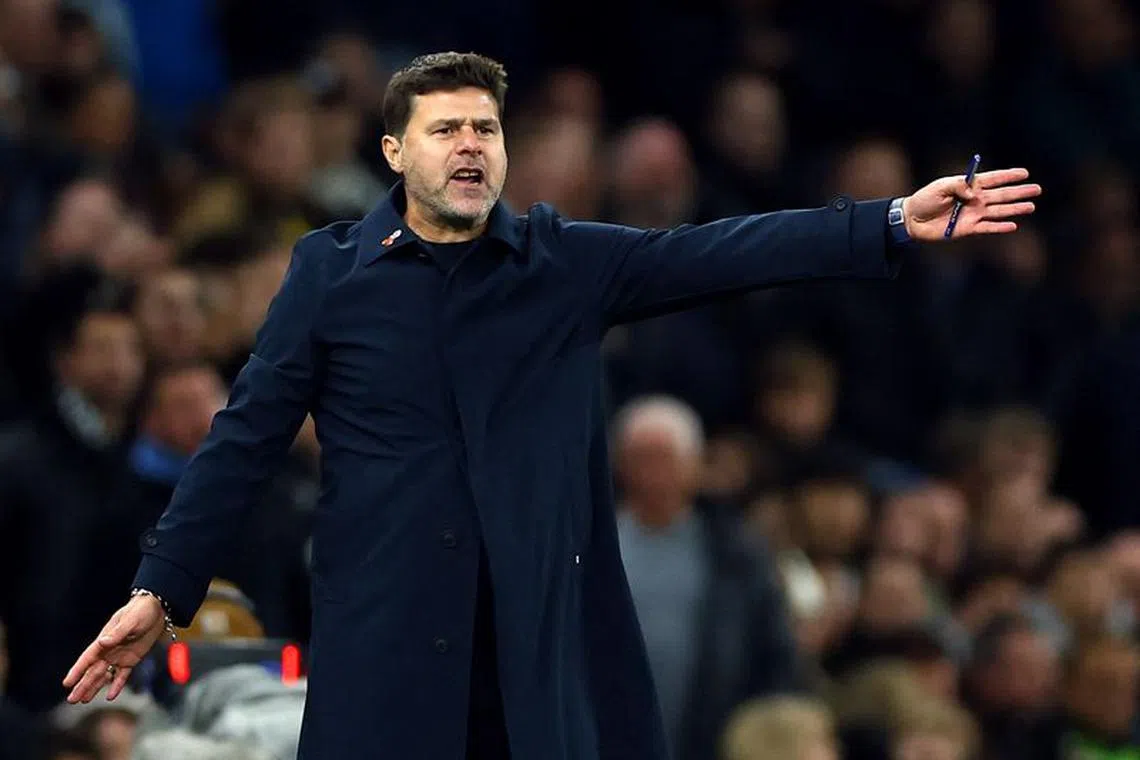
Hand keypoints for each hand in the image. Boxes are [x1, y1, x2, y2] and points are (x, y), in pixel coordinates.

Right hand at [62, 595, 167, 703]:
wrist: (157, 609)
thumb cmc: (141, 610)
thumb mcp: (130, 620)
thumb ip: (117, 633)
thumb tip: (102, 642)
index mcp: (104, 640)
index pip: (87, 658)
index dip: (77, 671)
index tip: (67, 683)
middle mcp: (108, 650)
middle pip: (93, 671)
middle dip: (82, 685)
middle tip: (71, 700)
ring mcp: (119, 656)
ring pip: (104, 676)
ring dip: (94, 687)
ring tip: (84, 700)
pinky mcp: (131, 659)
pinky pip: (122, 675)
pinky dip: (117, 685)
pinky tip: (110, 696)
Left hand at [901, 168, 1041, 240]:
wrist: (913, 220)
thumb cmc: (925, 199)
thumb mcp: (939, 187)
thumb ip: (957, 186)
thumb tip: (974, 194)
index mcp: (969, 185)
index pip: (993, 179)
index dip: (1008, 176)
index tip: (1024, 172)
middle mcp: (975, 199)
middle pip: (1001, 195)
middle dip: (1019, 192)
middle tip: (1037, 189)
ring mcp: (973, 214)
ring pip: (999, 211)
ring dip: (1015, 209)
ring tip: (1031, 206)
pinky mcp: (968, 228)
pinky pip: (987, 227)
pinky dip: (999, 227)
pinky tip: (1013, 225)